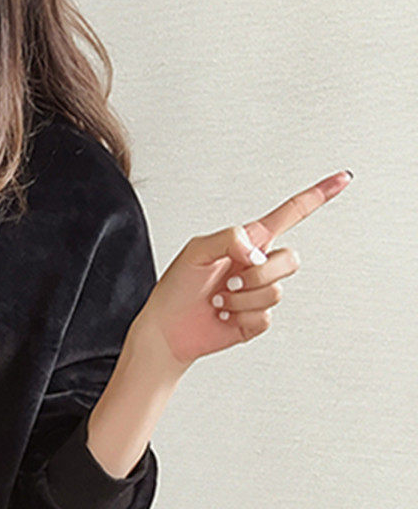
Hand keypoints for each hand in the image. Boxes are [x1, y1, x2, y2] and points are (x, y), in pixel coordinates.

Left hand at [135, 170, 352, 373]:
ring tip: (218, 299)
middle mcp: (256, 265)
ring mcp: (258, 293)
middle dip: (259, 273)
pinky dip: (240, 316)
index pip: (290, 214)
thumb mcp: (196, 250)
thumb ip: (229, 238)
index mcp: (247, 242)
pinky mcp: (255, 320)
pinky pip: (266, 316)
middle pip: (290, 260)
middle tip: (229, 281)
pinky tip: (223, 315)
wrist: (165, 329)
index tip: (342, 179)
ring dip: (242, 298)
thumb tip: (256, 253)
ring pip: (276, 291)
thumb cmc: (175, 289)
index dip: (317, 196)